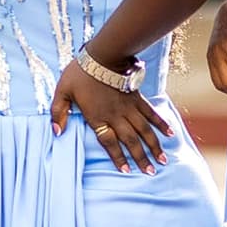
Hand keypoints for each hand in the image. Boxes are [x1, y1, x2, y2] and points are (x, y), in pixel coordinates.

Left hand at [50, 57, 168, 174]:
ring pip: (144, 131)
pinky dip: (161, 123)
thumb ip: (57, 112)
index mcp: (97, 117)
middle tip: (150, 172)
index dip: (118, 157)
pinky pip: (151, 113)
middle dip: (141, 158)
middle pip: (130, 141)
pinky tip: (170, 133)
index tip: (127, 171)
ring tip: (162, 160)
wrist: (101, 54)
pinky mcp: (137, 98)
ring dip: (154, 146)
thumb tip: (56, 132)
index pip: (109, 142)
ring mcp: (129, 107)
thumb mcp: (62, 92)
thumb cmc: (80, 73)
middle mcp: (116, 116)